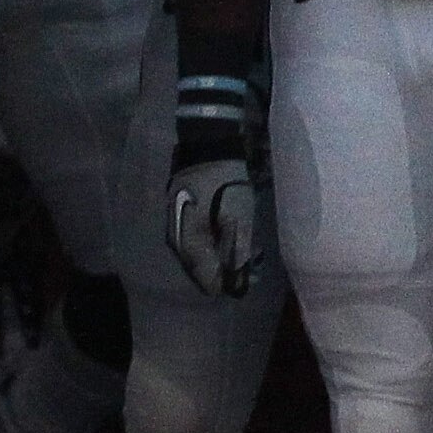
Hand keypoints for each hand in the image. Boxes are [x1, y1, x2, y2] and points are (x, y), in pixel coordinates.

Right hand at [165, 148, 266, 297]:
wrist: (207, 146)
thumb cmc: (223, 180)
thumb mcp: (236, 215)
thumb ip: (236, 249)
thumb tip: (238, 278)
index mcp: (187, 243)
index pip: (206, 280)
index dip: (228, 285)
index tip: (250, 281)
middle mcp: (177, 242)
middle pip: (202, 271)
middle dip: (228, 273)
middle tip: (254, 266)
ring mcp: (179, 231)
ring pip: (202, 259)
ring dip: (225, 260)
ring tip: (251, 254)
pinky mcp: (185, 220)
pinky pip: (201, 245)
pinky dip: (219, 247)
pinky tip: (236, 241)